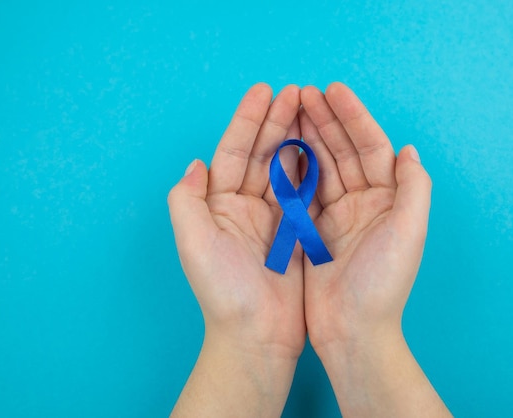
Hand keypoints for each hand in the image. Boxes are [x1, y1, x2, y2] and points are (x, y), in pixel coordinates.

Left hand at [168, 84, 304, 416]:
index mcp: (219, 206)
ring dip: (297, 137)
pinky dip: (315, 167)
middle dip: (277, 121)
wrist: (257, 336)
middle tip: (296, 91)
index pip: (233, 153)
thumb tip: (195, 164)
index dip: (247, 121)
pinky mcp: (297, 233)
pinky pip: (307, 192)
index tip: (264, 91)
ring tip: (312, 108)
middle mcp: (245, 207)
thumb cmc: (223, 293)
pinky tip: (325, 145)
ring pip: (286, 168)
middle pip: (262, 154)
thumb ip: (187, 201)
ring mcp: (274, 219)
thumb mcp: (194, 244)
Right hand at [300, 83, 448, 415]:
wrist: (352, 331)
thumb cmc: (383, 284)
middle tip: (303, 92)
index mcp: (389, 199)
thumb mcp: (408, 233)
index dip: (354, 117)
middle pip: (345, 150)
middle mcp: (366, 202)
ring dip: (308, 136)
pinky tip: (280, 145)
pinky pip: (303, 189)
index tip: (332, 90)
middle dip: (327, 120)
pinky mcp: (314, 229)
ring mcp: (338, 214)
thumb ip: (414, 189)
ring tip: (291, 109)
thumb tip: (410, 150)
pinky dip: (293, 166)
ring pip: (323, 165)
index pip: (372, 147)